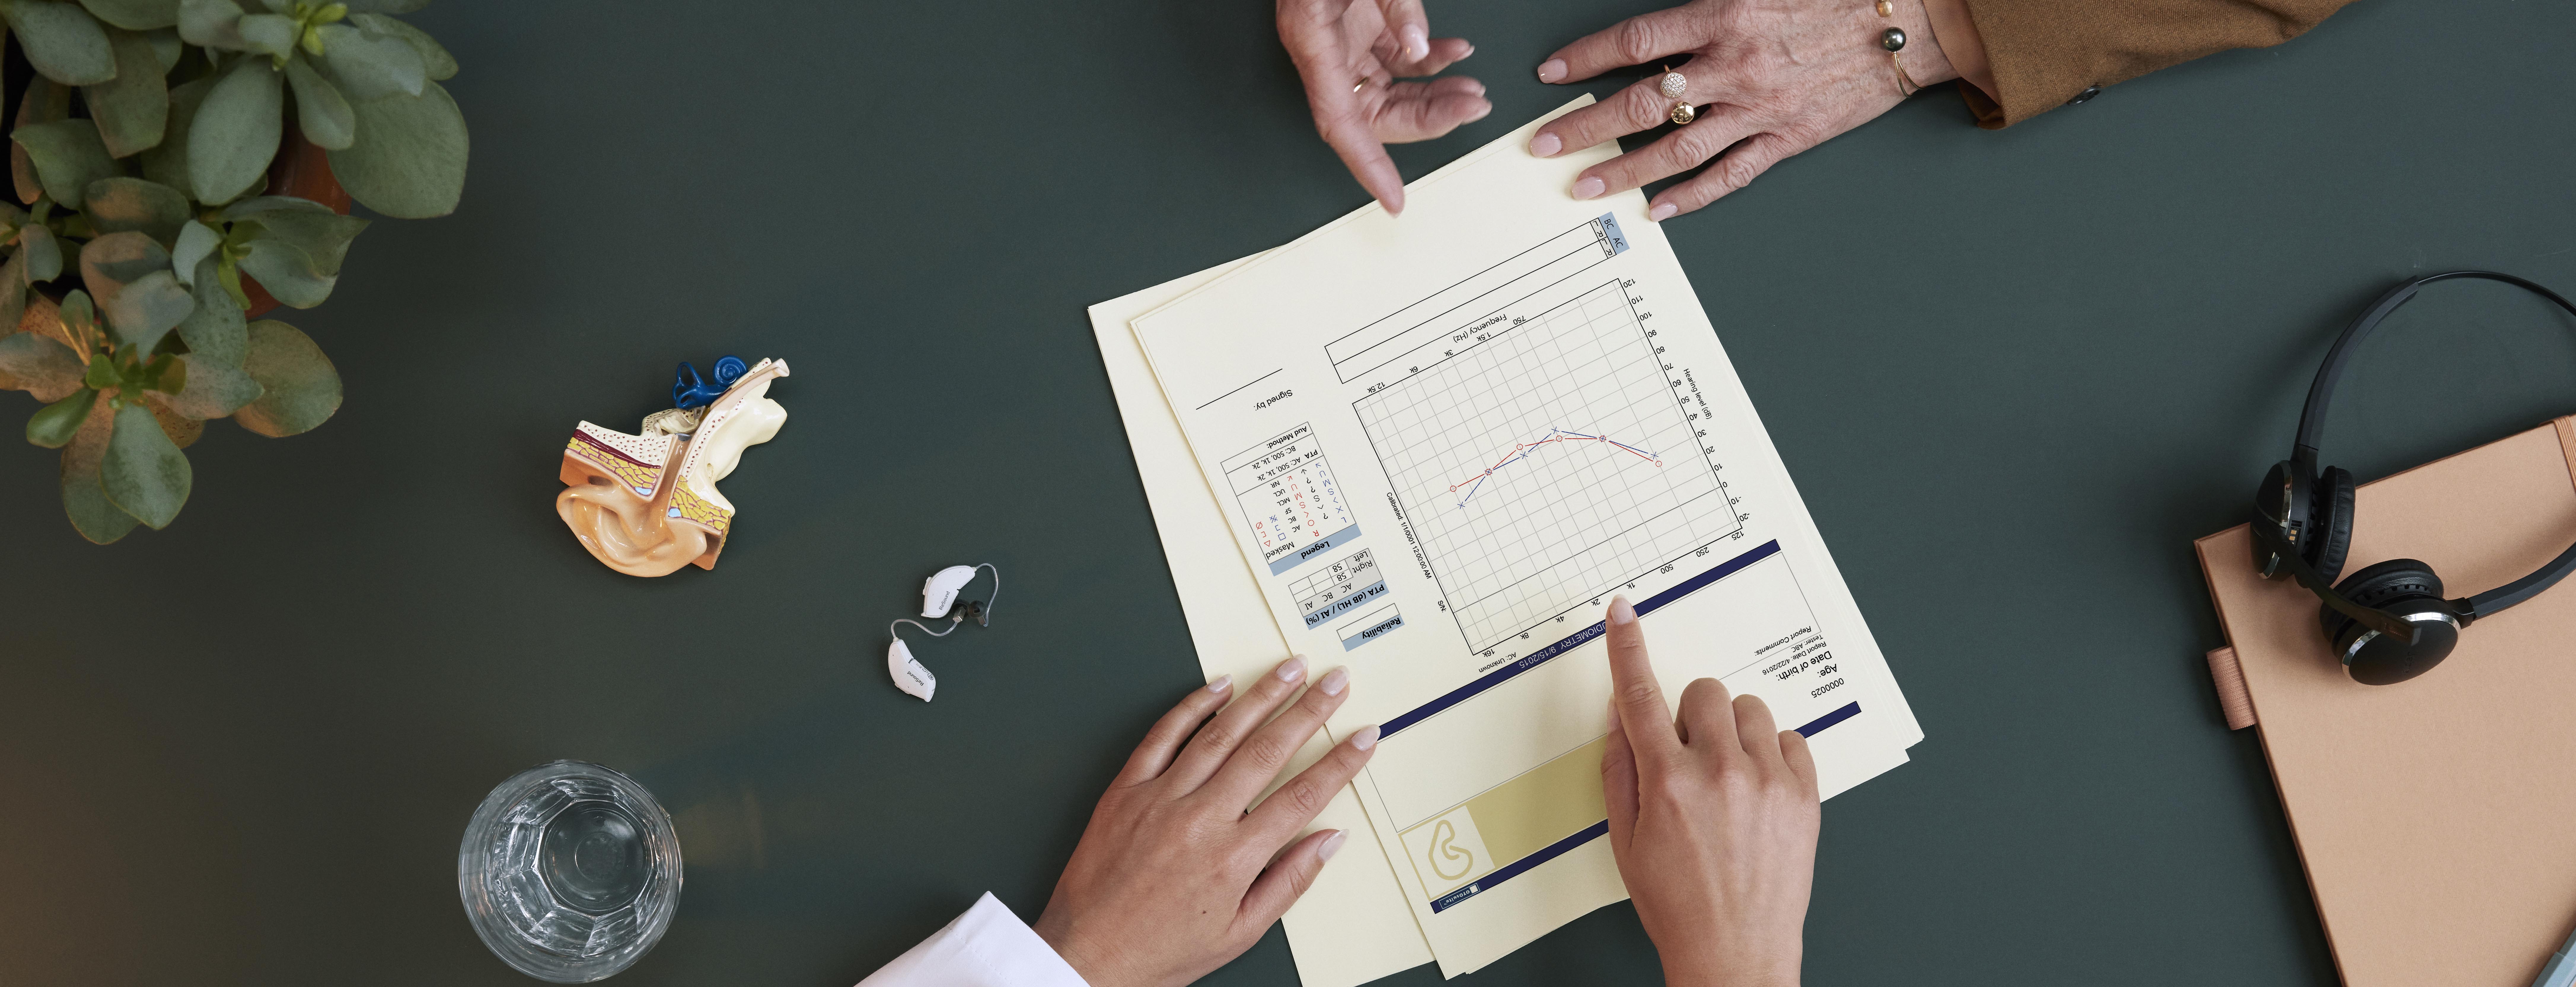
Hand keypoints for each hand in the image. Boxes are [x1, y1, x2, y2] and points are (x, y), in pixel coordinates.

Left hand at [1033, 657, 1379, 986]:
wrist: (1088, 954)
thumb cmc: (1160, 949)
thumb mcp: (1239, 931)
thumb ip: (1289, 881)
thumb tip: (1328, 840)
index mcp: (1232, 858)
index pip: (1302, 796)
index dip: (1339, 763)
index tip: (1362, 737)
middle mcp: (1199, 821)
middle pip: (1268, 751)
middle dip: (1309, 710)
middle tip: (1334, 682)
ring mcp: (1160, 799)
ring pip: (1220, 733)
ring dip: (1261, 696)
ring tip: (1289, 669)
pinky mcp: (1126, 790)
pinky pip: (1163, 736)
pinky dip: (1193, 706)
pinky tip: (1218, 686)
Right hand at [1278, 0, 1490, 213]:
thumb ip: (1391, 4)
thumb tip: (1419, 47)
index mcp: (1312, 46)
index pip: (1340, 125)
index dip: (1367, 166)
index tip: (1393, 200)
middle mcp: (1327, 54)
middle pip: (1378, 113)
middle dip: (1429, 118)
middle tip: (1473, 108)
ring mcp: (1346, 43)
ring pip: (1394, 90)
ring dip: (1437, 96)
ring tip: (1473, 91)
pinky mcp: (1362, 27)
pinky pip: (1400, 57)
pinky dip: (1432, 60)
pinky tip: (1457, 53)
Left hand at [1530, 0, 1958, 219]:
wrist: (1906, 20)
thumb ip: (1705, 2)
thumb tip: (1657, 25)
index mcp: (1726, 16)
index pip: (1635, 42)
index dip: (1587, 59)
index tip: (1553, 75)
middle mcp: (1735, 66)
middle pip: (1641, 103)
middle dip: (1585, 126)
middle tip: (1544, 145)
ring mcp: (1760, 108)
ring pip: (1675, 147)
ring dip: (1623, 169)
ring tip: (1583, 186)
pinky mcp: (1788, 138)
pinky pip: (1729, 175)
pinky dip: (1690, 196)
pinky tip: (1657, 208)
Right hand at [1599, 597, 1820, 986]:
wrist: (1734, 952)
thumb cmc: (1678, 903)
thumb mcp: (1626, 841)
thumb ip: (1620, 771)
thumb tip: (1621, 719)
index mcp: (1666, 783)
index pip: (1639, 695)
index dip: (1626, 648)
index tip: (1624, 614)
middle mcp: (1718, 773)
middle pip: (1704, 693)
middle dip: (1693, 715)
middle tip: (1691, 754)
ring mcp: (1766, 783)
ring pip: (1750, 709)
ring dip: (1734, 732)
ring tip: (1728, 775)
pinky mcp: (1803, 797)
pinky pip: (1790, 740)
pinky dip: (1773, 755)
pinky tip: (1758, 788)